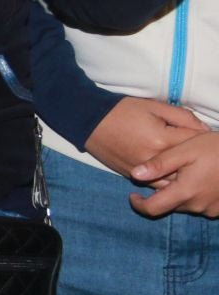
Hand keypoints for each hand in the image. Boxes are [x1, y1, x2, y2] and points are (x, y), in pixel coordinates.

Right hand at [84, 95, 207, 178]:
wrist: (88, 120)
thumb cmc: (122, 110)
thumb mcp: (154, 106)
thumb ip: (183, 117)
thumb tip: (204, 130)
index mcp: (162, 139)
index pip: (196, 143)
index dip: (205, 140)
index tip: (209, 139)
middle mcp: (155, 160)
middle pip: (189, 167)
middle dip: (199, 160)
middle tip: (203, 155)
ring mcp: (143, 172)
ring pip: (175, 182)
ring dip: (185, 176)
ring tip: (192, 168)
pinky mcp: (133, 176)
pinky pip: (158, 187)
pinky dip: (169, 183)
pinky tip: (174, 176)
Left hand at [131, 131, 218, 216]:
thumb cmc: (217, 149)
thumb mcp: (185, 150)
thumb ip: (159, 164)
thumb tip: (134, 175)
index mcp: (185, 192)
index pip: (152, 209)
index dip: (138, 205)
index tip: (132, 196)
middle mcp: (198, 206)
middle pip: (169, 206)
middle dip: (162, 193)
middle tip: (165, 173)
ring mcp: (212, 209)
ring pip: (186, 205)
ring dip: (180, 193)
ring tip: (186, 172)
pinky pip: (201, 205)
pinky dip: (195, 195)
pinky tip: (200, 178)